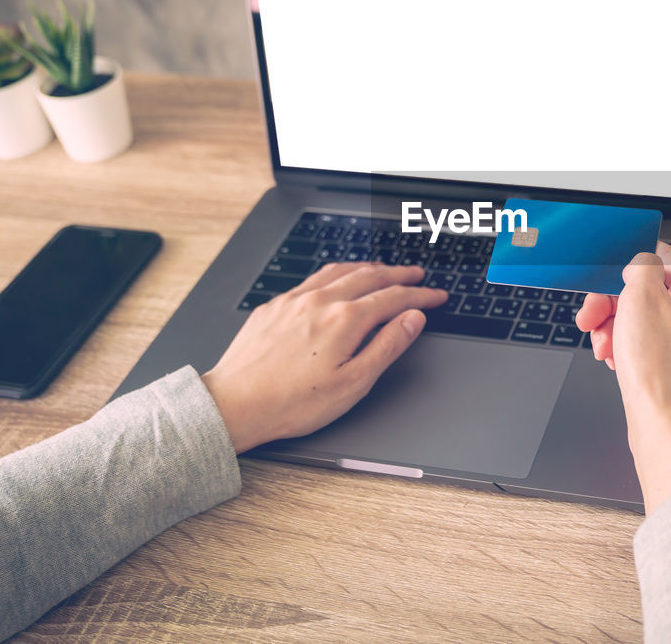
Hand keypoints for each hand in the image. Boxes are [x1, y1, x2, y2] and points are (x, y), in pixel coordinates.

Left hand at [201, 262, 446, 453]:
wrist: (235, 404)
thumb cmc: (291, 403)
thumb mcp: (353, 384)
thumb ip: (387, 346)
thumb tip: (412, 319)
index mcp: (344, 320)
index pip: (393, 298)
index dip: (420, 295)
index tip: (436, 296)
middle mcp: (320, 301)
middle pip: (369, 276)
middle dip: (399, 274)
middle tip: (417, 274)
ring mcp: (294, 300)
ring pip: (340, 270)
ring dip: (368, 267)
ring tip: (383, 270)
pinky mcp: (274, 306)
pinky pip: (313, 277)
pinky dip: (337, 273)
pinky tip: (337, 280)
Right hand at [575, 242, 670, 512]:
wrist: (667, 429)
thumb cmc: (660, 371)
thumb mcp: (642, 299)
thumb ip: (642, 267)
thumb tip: (642, 262)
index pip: (667, 258)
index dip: (633, 262)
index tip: (610, 271)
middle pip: (649, 293)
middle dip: (613, 302)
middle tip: (591, 316)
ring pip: (643, 321)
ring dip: (614, 327)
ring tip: (602, 346)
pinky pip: (645, 347)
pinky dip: (625, 349)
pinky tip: (612, 361)